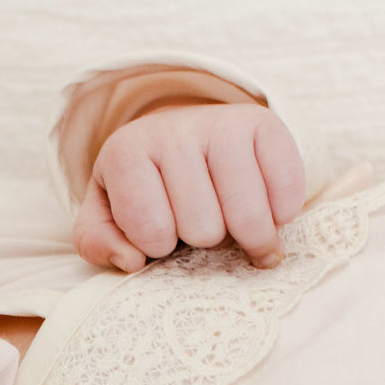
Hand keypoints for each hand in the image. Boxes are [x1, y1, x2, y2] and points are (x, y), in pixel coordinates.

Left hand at [73, 103, 304, 272]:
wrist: (183, 139)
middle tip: (199, 221)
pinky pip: (286, 193)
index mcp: (126, 153)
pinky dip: (281, 215)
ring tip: (231, 222)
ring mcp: (222, 123)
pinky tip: (264, 207)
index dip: (159, 245)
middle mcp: (173, 129)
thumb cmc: (146, 191)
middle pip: (204, 227)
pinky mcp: (264, 123)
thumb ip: (99, 243)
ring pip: (246, 216)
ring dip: (245, 235)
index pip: (151, 232)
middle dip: (204, 239)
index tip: (160, 229)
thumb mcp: (107, 215)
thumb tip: (131, 260)